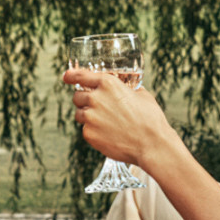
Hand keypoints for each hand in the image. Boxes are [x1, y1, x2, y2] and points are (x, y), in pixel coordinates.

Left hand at [64, 66, 179, 173]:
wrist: (152, 144)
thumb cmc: (151, 119)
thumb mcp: (142, 95)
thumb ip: (129, 90)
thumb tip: (128, 90)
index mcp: (108, 83)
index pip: (81, 75)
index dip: (71, 75)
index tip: (67, 77)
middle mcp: (95, 98)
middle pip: (77, 96)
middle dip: (84, 101)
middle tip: (97, 109)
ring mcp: (90, 117)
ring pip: (79, 114)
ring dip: (88, 117)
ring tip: (106, 124)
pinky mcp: (89, 134)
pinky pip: (85, 131)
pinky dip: (94, 132)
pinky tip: (109, 136)